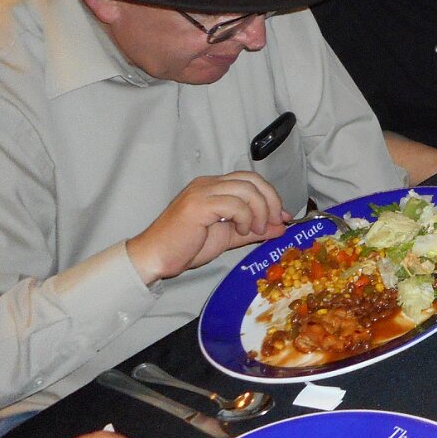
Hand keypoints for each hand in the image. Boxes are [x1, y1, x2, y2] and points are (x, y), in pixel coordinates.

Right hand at [125, 172, 287, 285]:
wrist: (154, 258)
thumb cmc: (186, 247)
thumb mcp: (228, 236)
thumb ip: (253, 229)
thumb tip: (281, 226)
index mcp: (213, 186)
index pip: (250, 179)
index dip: (271, 195)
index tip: (282, 217)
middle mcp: (208, 183)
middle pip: (252, 180)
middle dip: (271, 201)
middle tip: (274, 223)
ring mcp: (202, 192)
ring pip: (246, 189)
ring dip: (259, 211)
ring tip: (255, 231)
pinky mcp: (197, 205)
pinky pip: (234, 203)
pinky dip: (245, 217)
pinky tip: (241, 231)